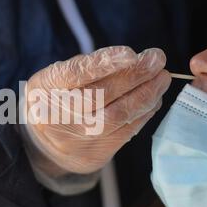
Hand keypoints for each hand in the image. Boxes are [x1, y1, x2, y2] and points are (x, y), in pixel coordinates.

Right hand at [22, 46, 170, 175]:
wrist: (47, 144)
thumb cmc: (57, 99)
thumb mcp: (57, 77)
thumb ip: (87, 66)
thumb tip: (133, 59)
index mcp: (45, 89)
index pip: (75, 74)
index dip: (104, 63)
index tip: (131, 53)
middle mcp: (59, 115)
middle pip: (101, 95)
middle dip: (134, 75)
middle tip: (157, 59)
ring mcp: (78, 137)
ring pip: (118, 115)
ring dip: (146, 94)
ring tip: (162, 78)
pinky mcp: (96, 152)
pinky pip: (127, 131)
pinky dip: (145, 112)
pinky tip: (154, 98)